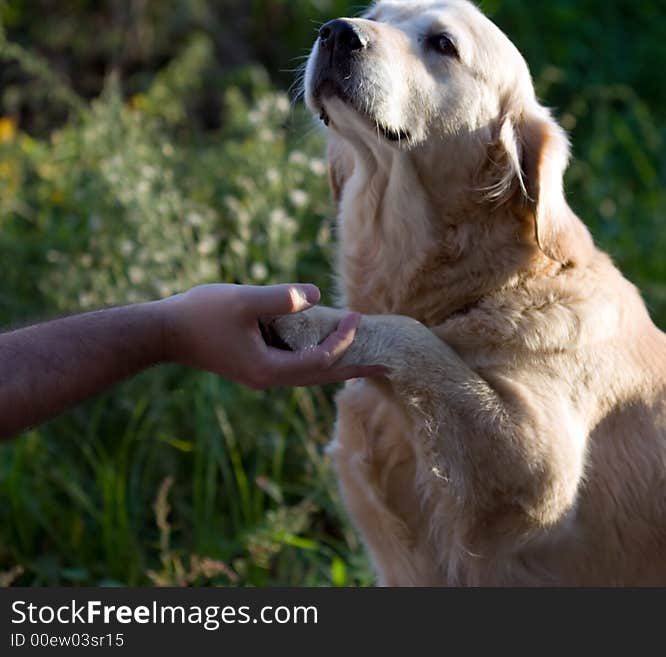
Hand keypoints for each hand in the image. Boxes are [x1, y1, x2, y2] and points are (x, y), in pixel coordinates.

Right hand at [157, 283, 376, 388]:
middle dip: (356, 366)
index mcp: (270, 370)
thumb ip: (281, 298)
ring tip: (368, 358)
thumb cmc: (201, 315)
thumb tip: (316, 295)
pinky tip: (330, 349)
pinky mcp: (257, 366)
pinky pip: (299, 366)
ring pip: (312, 373)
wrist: (164, 333)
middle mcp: (270, 379)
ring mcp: (263, 375)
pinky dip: (319, 358)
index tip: (358, 316)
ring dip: (340, 364)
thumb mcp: (243, 301)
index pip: (320, 361)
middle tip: (391, 362)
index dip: (343, 341)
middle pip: (323, 376)